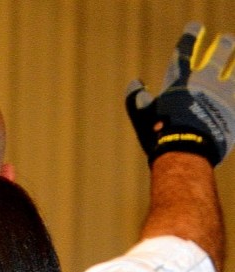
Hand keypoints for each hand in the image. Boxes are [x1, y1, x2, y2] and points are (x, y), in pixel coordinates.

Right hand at [126, 22, 234, 165]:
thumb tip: (136, 84)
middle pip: (219, 56)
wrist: (187, 152)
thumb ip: (138, 100)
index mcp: (182, 83)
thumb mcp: (142, 118)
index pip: (185, 53)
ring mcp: (225, 96)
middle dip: (223, 46)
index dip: (190, 38)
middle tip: (226, 40)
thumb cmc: (160, 136)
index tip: (195, 28)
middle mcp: (206, 83)